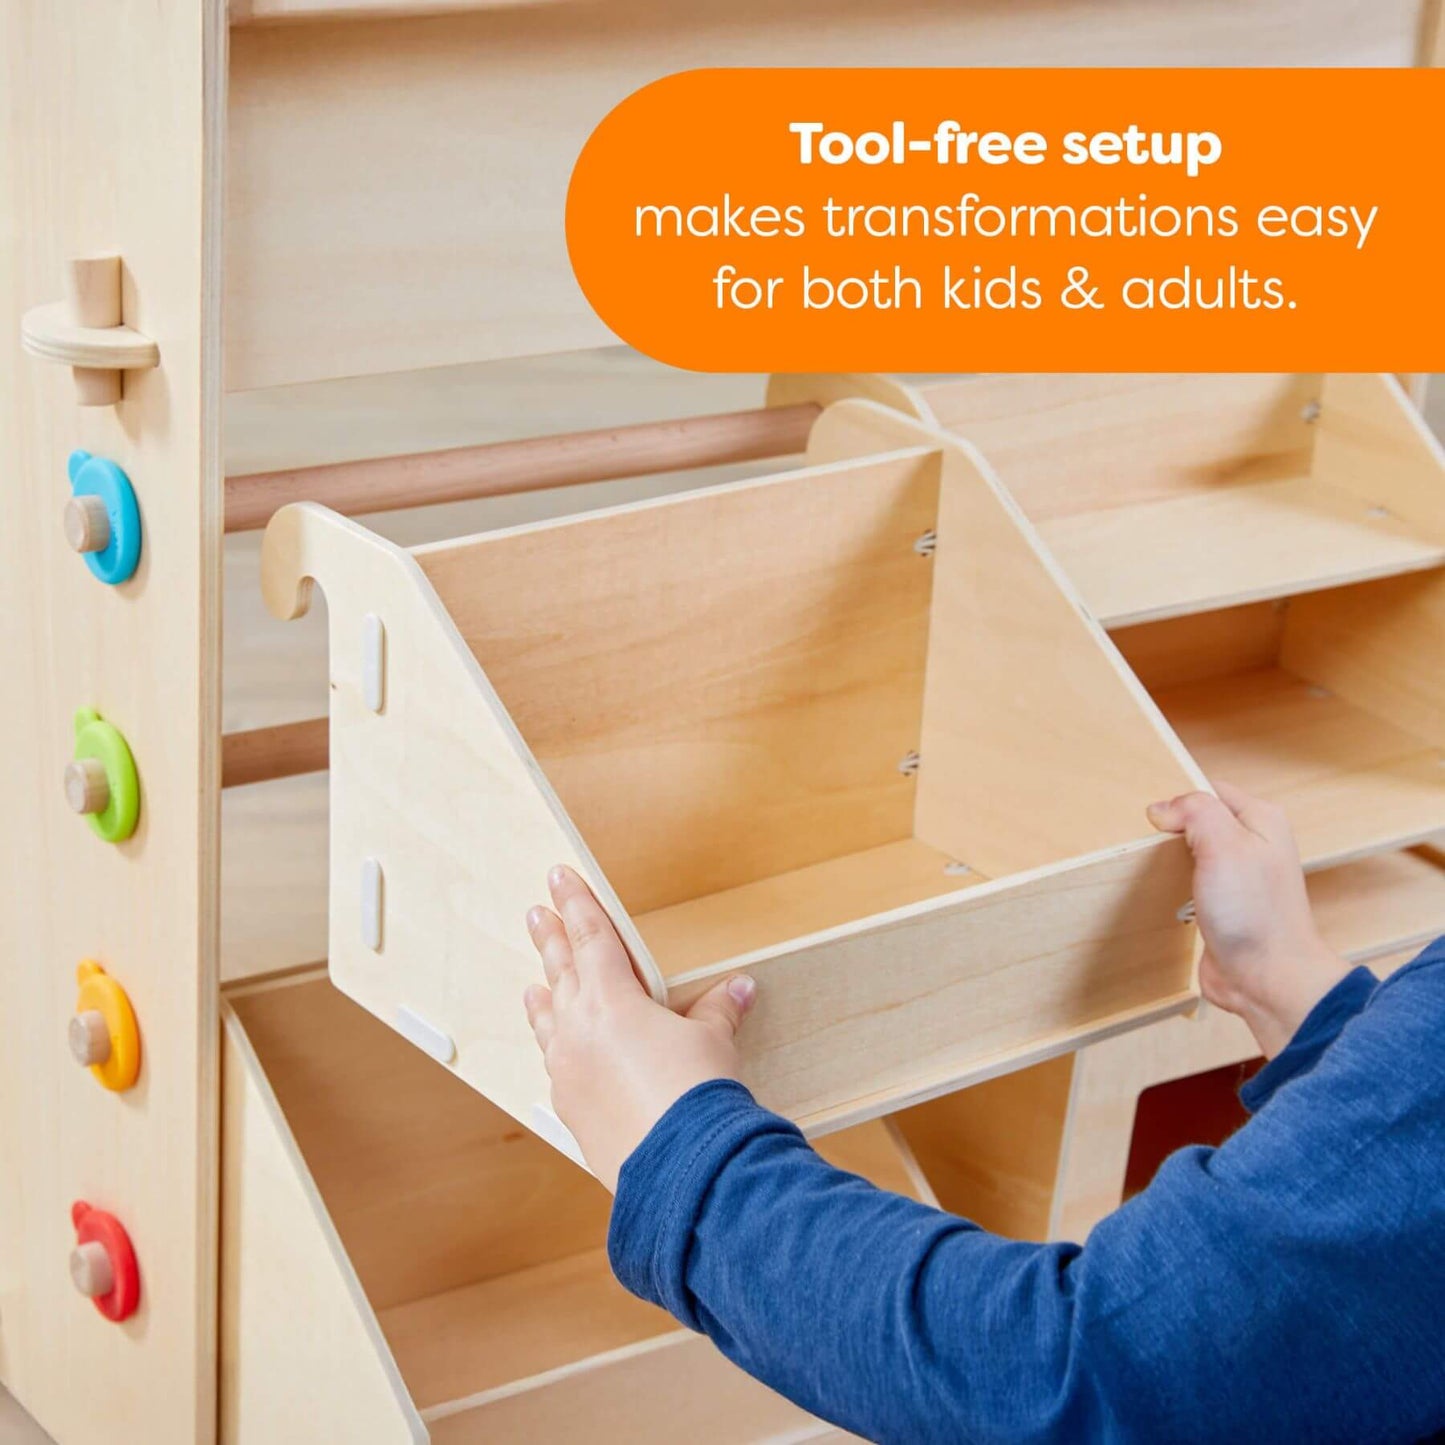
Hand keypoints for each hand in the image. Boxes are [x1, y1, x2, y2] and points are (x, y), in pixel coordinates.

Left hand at [522, 865, 756, 1189]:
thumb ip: (717, 1009)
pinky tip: (556, 1048)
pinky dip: (553, 1045)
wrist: (679, 1167)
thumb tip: (739, 988)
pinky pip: (555, 1063)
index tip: (559, 878)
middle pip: (561, 970)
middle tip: (537, 913)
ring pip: (550, 1019)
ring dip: (544, 994)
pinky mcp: (570, 1108)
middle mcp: (578, 1029)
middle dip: (552, 938)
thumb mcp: (712, 1040)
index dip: (577, 903)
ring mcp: (567, 1070)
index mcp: (610, 999)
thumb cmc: (695, 1094)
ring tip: (534, 982)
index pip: (590, 936)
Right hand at [1147, 781, 1348, 1057]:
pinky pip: (1190, 881)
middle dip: (1170, 829)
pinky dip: (1173, 883)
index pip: (1208, 790)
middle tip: (1148, 844)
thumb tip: (1162, 808)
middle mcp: (1253, 844)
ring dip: (1168, 858)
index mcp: (1261, 820)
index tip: (1156, 820)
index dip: (1178, 800)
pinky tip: (1163, 892)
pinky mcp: (1223, 905)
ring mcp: (1238, 876)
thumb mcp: (1224, 845)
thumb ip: (1194, 811)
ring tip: (1150, 867)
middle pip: (1198, 819)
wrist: (1268, 979)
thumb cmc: (1255, 914)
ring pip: (1191, 851)